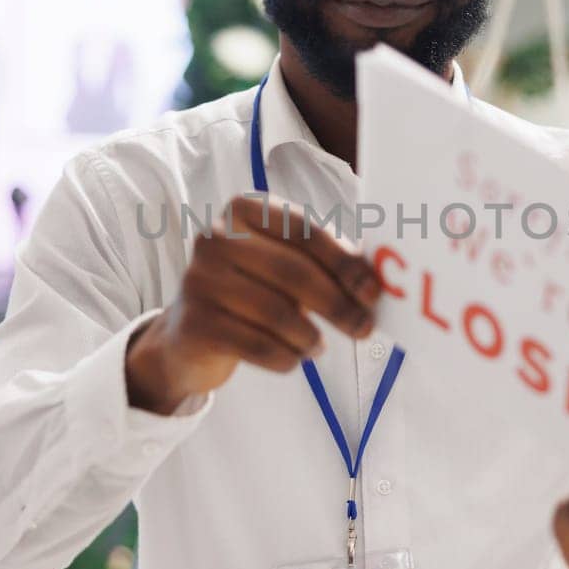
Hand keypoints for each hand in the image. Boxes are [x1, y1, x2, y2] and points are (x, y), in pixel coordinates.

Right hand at [125, 194, 380, 413]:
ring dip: (310, 337)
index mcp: (244, 209)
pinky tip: (293, 358)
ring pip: (277, 313)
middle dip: (338, 305)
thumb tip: (377, 279)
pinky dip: (286, 357)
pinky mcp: (194, 324)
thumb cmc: (255, 290)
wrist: (191, 335)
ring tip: (317, 346)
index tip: (372, 292)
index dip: (344, 262)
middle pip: (294, 273)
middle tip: (364, 329)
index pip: (304, 231)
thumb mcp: (288, 265)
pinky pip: (257, 345)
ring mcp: (199, 280)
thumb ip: (328, 263)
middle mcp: (215, 237)